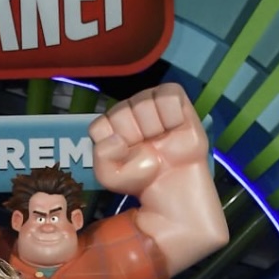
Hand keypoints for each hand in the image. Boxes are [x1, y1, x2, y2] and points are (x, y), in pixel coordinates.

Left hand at [89, 84, 208, 197]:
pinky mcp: (173, 99)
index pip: (99, 127)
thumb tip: (116, 140)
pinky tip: (173, 126)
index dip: (112, 145)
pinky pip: (169, 93)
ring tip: (162, 139)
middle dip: (135, 137)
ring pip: (143, 102)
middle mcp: (126, 112)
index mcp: (107, 129)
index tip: (125, 156)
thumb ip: (103, 161)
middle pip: (121, 113)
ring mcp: (149, 103)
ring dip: (154, 126)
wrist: (179, 184)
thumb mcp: (113, 178)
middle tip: (147, 150)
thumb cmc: (146, 178)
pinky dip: (172, 112)